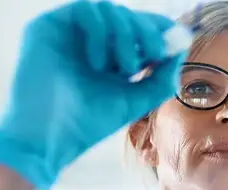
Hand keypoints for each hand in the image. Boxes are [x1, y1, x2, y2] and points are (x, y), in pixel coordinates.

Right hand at [0, 0, 187, 189]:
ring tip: (124, 68)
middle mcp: (90, 43)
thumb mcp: (134, 101)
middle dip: (147, 31)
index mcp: (110, 58)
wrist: (46, 139)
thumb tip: (180, 49)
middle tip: (155, 53)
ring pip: (109, 9)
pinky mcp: (49, 26)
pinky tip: (98, 63)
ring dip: (125, 34)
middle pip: (127, 17)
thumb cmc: (86, 124)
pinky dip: (100, 31)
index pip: (139, 31)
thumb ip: (160, 79)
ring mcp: (69, 34)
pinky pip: (85, 9)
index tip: (176, 41)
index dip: (159, 30)